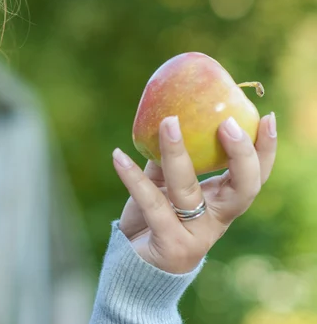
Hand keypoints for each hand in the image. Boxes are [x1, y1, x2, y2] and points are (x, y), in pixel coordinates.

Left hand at [113, 113, 276, 273]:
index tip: (267, 118)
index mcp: (221, 203)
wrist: (132, 267)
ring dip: (177, 153)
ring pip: (188, 189)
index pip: (253, 177)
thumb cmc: (151, 222)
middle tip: (226, 123)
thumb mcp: (163, 187)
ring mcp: (196, 235)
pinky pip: (151, 203)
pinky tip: (118, 156)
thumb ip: (167, 162)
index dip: (265, 150)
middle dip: (241, 155)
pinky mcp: (170, 244)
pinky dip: (133, 177)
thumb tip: (165, 124)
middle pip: (243, 189)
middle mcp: (216, 220)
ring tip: (168, 122)